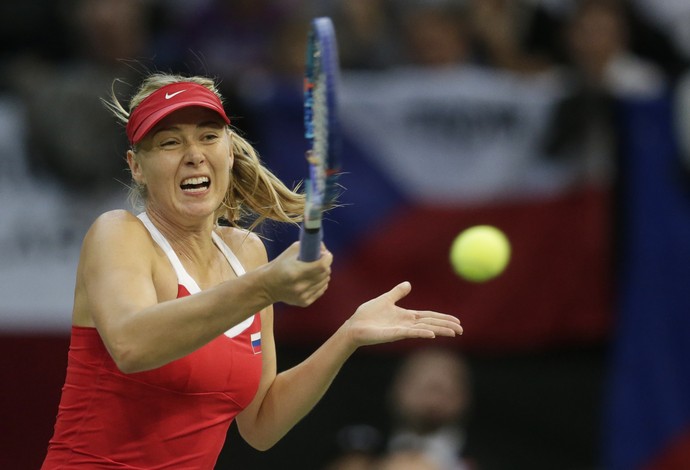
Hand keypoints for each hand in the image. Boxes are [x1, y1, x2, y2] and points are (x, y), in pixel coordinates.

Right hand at [263, 241, 332, 306]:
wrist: (268, 286)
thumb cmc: (279, 266)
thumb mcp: (290, 251)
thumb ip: (308, 247)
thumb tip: (324, 249)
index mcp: (296, 272)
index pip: (321, 266)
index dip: (327, 258)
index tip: (325, 254)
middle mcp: (301, 286)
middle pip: (325, 274)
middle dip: (326, 265)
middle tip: (320, 261)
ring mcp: (304, 296)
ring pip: (325, 282)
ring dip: (323, 274)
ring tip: (315, 271)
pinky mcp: (305, 302)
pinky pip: (322, 290)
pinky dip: (320, 283)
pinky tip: (313, 280)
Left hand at [343, 282, 461, 347]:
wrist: (354, 326)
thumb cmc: (367, 315)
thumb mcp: (385, 299)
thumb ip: (397, 293)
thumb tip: (408, 284)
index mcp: (406, 316)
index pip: (429, 317)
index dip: (442, 318)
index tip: (456, 321)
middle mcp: (407, 324)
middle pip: (431, 324)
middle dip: (446, 326)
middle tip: (461, 330)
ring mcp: (401, 329)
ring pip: (425, 329)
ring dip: (440, 330)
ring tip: (454, 332)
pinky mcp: (394, 334)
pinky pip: (411, 333)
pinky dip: (422, 333)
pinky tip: (432, 334)